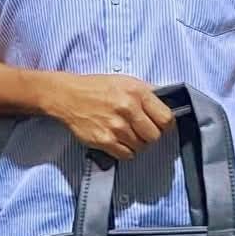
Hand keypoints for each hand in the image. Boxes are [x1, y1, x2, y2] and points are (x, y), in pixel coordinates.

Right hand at [42, 73, 174, 159]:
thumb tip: (166, 103)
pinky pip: (126, 155)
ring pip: (141, 147)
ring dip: (136, 144)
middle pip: (155, 136)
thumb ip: (147, 92)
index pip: (166, 119)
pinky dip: (125, 151)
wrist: (68, 96)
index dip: (165, 125)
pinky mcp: (104, 140)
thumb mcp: (125, 81)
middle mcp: (128, 109)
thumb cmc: (96, 88)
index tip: (160, 126)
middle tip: (141, 131)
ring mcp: (116, 126)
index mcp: (137, 92)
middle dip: (150, 136)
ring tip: (126, 134)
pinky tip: (118, 141)